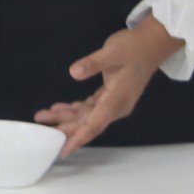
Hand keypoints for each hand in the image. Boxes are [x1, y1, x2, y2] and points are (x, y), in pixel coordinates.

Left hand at [35, 15, 183, 157]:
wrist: (153, 42)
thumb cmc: (134, 47)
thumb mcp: (112, 52)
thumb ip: (93, 63)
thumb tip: (74, 73)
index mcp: (117, 100)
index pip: (94, 125)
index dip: (77, 138)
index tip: (63, 150)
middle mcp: (116, 106)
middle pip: (87, 123)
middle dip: (64, 127)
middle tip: (41, 127)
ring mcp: (114, 101)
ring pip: (86, 115)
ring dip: (65, 117)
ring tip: (43, 116)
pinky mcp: (111, 95)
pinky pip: (89, 107)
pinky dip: (74, 108)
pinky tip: (59, 108)